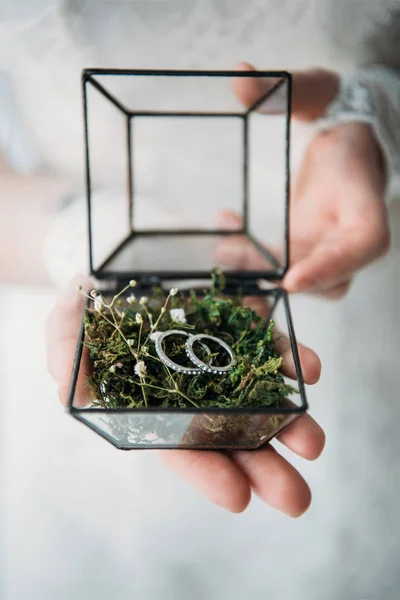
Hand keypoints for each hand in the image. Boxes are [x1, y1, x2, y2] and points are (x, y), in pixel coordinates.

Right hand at [46, 276, 323, 515]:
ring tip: (312, 444)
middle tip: (295, 498)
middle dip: (264, 468)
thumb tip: (71, 391)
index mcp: (154, 411)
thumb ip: (68, 361)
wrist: (119, 277)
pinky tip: (309, 371)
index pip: (181, 450)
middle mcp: (193, 394)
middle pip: (231, 439)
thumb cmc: (88, 315)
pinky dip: (290, 361)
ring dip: (290, 424)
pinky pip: (269, 347)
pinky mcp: (239, 328)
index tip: (237, 498)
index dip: (206, 474)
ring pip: (260, 400)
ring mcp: (220, 362)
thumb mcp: (65, 334)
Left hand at [217, 63, 390, 298]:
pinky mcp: (303, 251)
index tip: (291, 280)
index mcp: (364, 201)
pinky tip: (226, 233)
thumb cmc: (339, 117)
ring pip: (298, 280)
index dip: (331, 267)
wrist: (346, 141)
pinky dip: (250, 265)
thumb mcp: (317, 92)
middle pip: (323, 275)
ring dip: (257, 273)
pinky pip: (279, 270)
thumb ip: (284, 87)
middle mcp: (348, 234)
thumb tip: (239, 74)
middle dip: (273, 271)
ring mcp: (326, 247)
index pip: (363, 244)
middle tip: (228, 252)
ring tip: (222, 246)